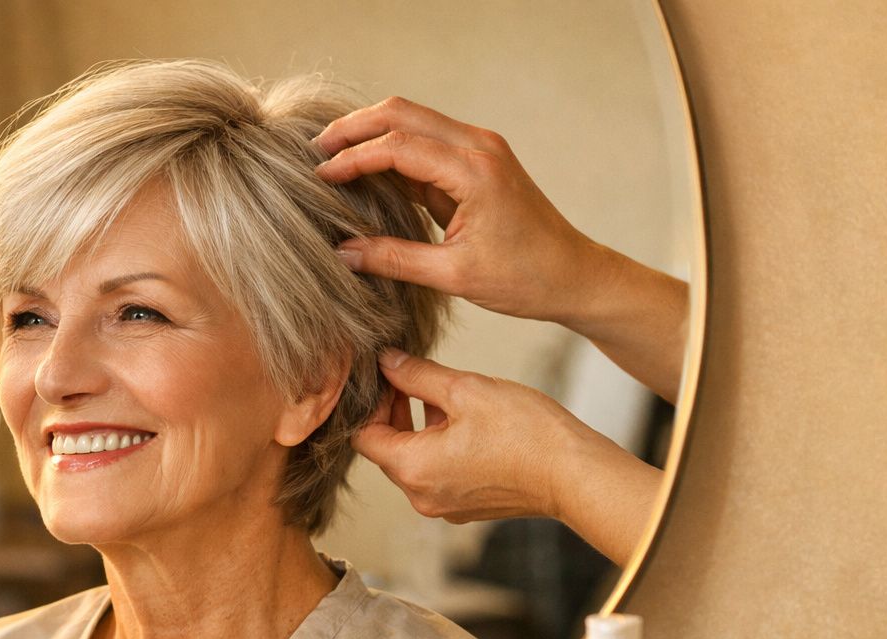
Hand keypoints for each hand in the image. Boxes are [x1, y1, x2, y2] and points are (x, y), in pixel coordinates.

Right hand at [314, 98, 687, 401]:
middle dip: (354, 127)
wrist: (573, 276)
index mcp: (475, 170)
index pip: (398, 146)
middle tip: (314, 148)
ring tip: (330, 157)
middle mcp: (478, 147)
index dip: (353, 158)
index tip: (319, 176)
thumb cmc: (524, 278)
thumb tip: (342, 253)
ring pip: (412, 122)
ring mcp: (479, 150)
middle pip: (402, 113)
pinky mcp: (476, 163)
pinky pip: (425, 146)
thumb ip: (394, 259)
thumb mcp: (453, 275)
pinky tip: (364, 174)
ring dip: (371, 135)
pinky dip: (391, 153)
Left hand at [356, 349, 576, 523]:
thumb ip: (417, 375)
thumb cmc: (526, 433)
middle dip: (394, 414)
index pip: (364, 436)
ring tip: (440, 395)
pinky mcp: (466, 507)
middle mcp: (420, 496)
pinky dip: (438, 448)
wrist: (576, 475)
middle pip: (386, 451)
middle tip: (410, 380)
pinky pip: (437, 475)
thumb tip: (386, 361)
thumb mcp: (466, 390)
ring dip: (418, 429)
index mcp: (412, 469)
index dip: (371, 403)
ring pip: (412, 462)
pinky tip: (462, 421)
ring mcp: (444, 506)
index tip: (389, 378)